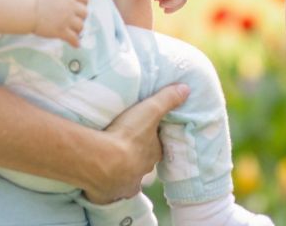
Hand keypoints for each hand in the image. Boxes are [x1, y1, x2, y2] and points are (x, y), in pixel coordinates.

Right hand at [34, 0, 89, 45]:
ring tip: (74, 31)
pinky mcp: (60, 30)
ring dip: (78, 29)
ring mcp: (66, 18)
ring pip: (80, 26)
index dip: (83, 3)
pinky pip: (73, 38)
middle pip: (84, 13)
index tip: (78, 7)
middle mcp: (71, 5)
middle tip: (74, 20)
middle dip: (81, 17)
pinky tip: (76, 45)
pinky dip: (76, 42)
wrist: (24, 8)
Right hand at [79, 83, 187, 202]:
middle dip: (135, 158)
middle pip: (141, 165)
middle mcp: (142, 173)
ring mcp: (124, 186)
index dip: (151, 143)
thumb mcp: (150, 110)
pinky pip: (107, 193)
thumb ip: (167, 99)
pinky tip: (98, 181)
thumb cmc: (128, 135)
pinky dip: (105, 187)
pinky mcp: (106, 196)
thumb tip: (186, 89)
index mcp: (153, 155)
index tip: (142, 136)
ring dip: (120, 173)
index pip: (156, 149)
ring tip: (109, 163)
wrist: (101, 161)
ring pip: (126, 180)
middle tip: (123, 148)